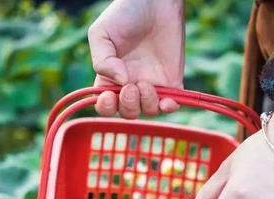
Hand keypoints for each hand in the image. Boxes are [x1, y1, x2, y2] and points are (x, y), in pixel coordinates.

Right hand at [88, 0, 184, 118]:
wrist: (155, 2)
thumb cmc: (124, 14)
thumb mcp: (101, 34)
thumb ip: (102, 61)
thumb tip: (121, 83)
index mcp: (110, 77)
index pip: (105, 105)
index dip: (105, 107)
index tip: (109, 96)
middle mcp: (130, 85)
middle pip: (127, 112)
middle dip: (128, 106)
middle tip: (131, 86)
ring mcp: (151, 85)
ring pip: (147, 111)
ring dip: (146, 104)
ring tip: (146, 84)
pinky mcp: (171, 82)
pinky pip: (170, 105)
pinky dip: (169, 108)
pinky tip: (168, 100)